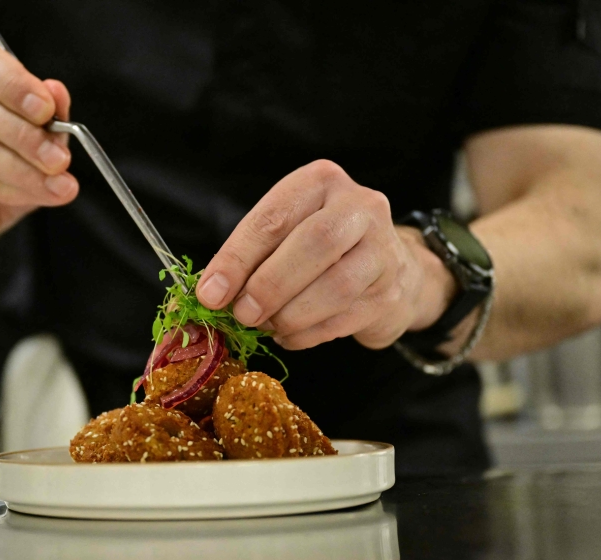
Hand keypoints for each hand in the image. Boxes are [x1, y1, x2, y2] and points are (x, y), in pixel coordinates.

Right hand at [0, 44, 77, 258]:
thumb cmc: (0, 163)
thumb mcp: (35, 137)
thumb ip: (48, 116)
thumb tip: (58, 94)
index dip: (19, 87)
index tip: (48, 110)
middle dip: (29, 138)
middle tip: (61, 160)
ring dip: (26, 171)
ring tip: (59, 186)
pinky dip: (10, 191)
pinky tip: (31, 196)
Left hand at [195, 160, 456, 350]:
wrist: (388, 269)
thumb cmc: (318, 249)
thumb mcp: (282, 236)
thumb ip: (249, 258)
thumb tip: (211, 294)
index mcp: (321, 182)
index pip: (274, 218)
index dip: (237, 259)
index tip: (210, 294)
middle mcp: (360, 207)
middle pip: (314, 243)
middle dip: (270, 285)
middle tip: (243, 314)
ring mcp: (383, 250)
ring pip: (336, 285)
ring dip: (291, 314)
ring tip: (266, 326)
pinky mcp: (389, 292)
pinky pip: (344, 318)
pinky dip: (308, 334)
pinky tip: (288, 335)